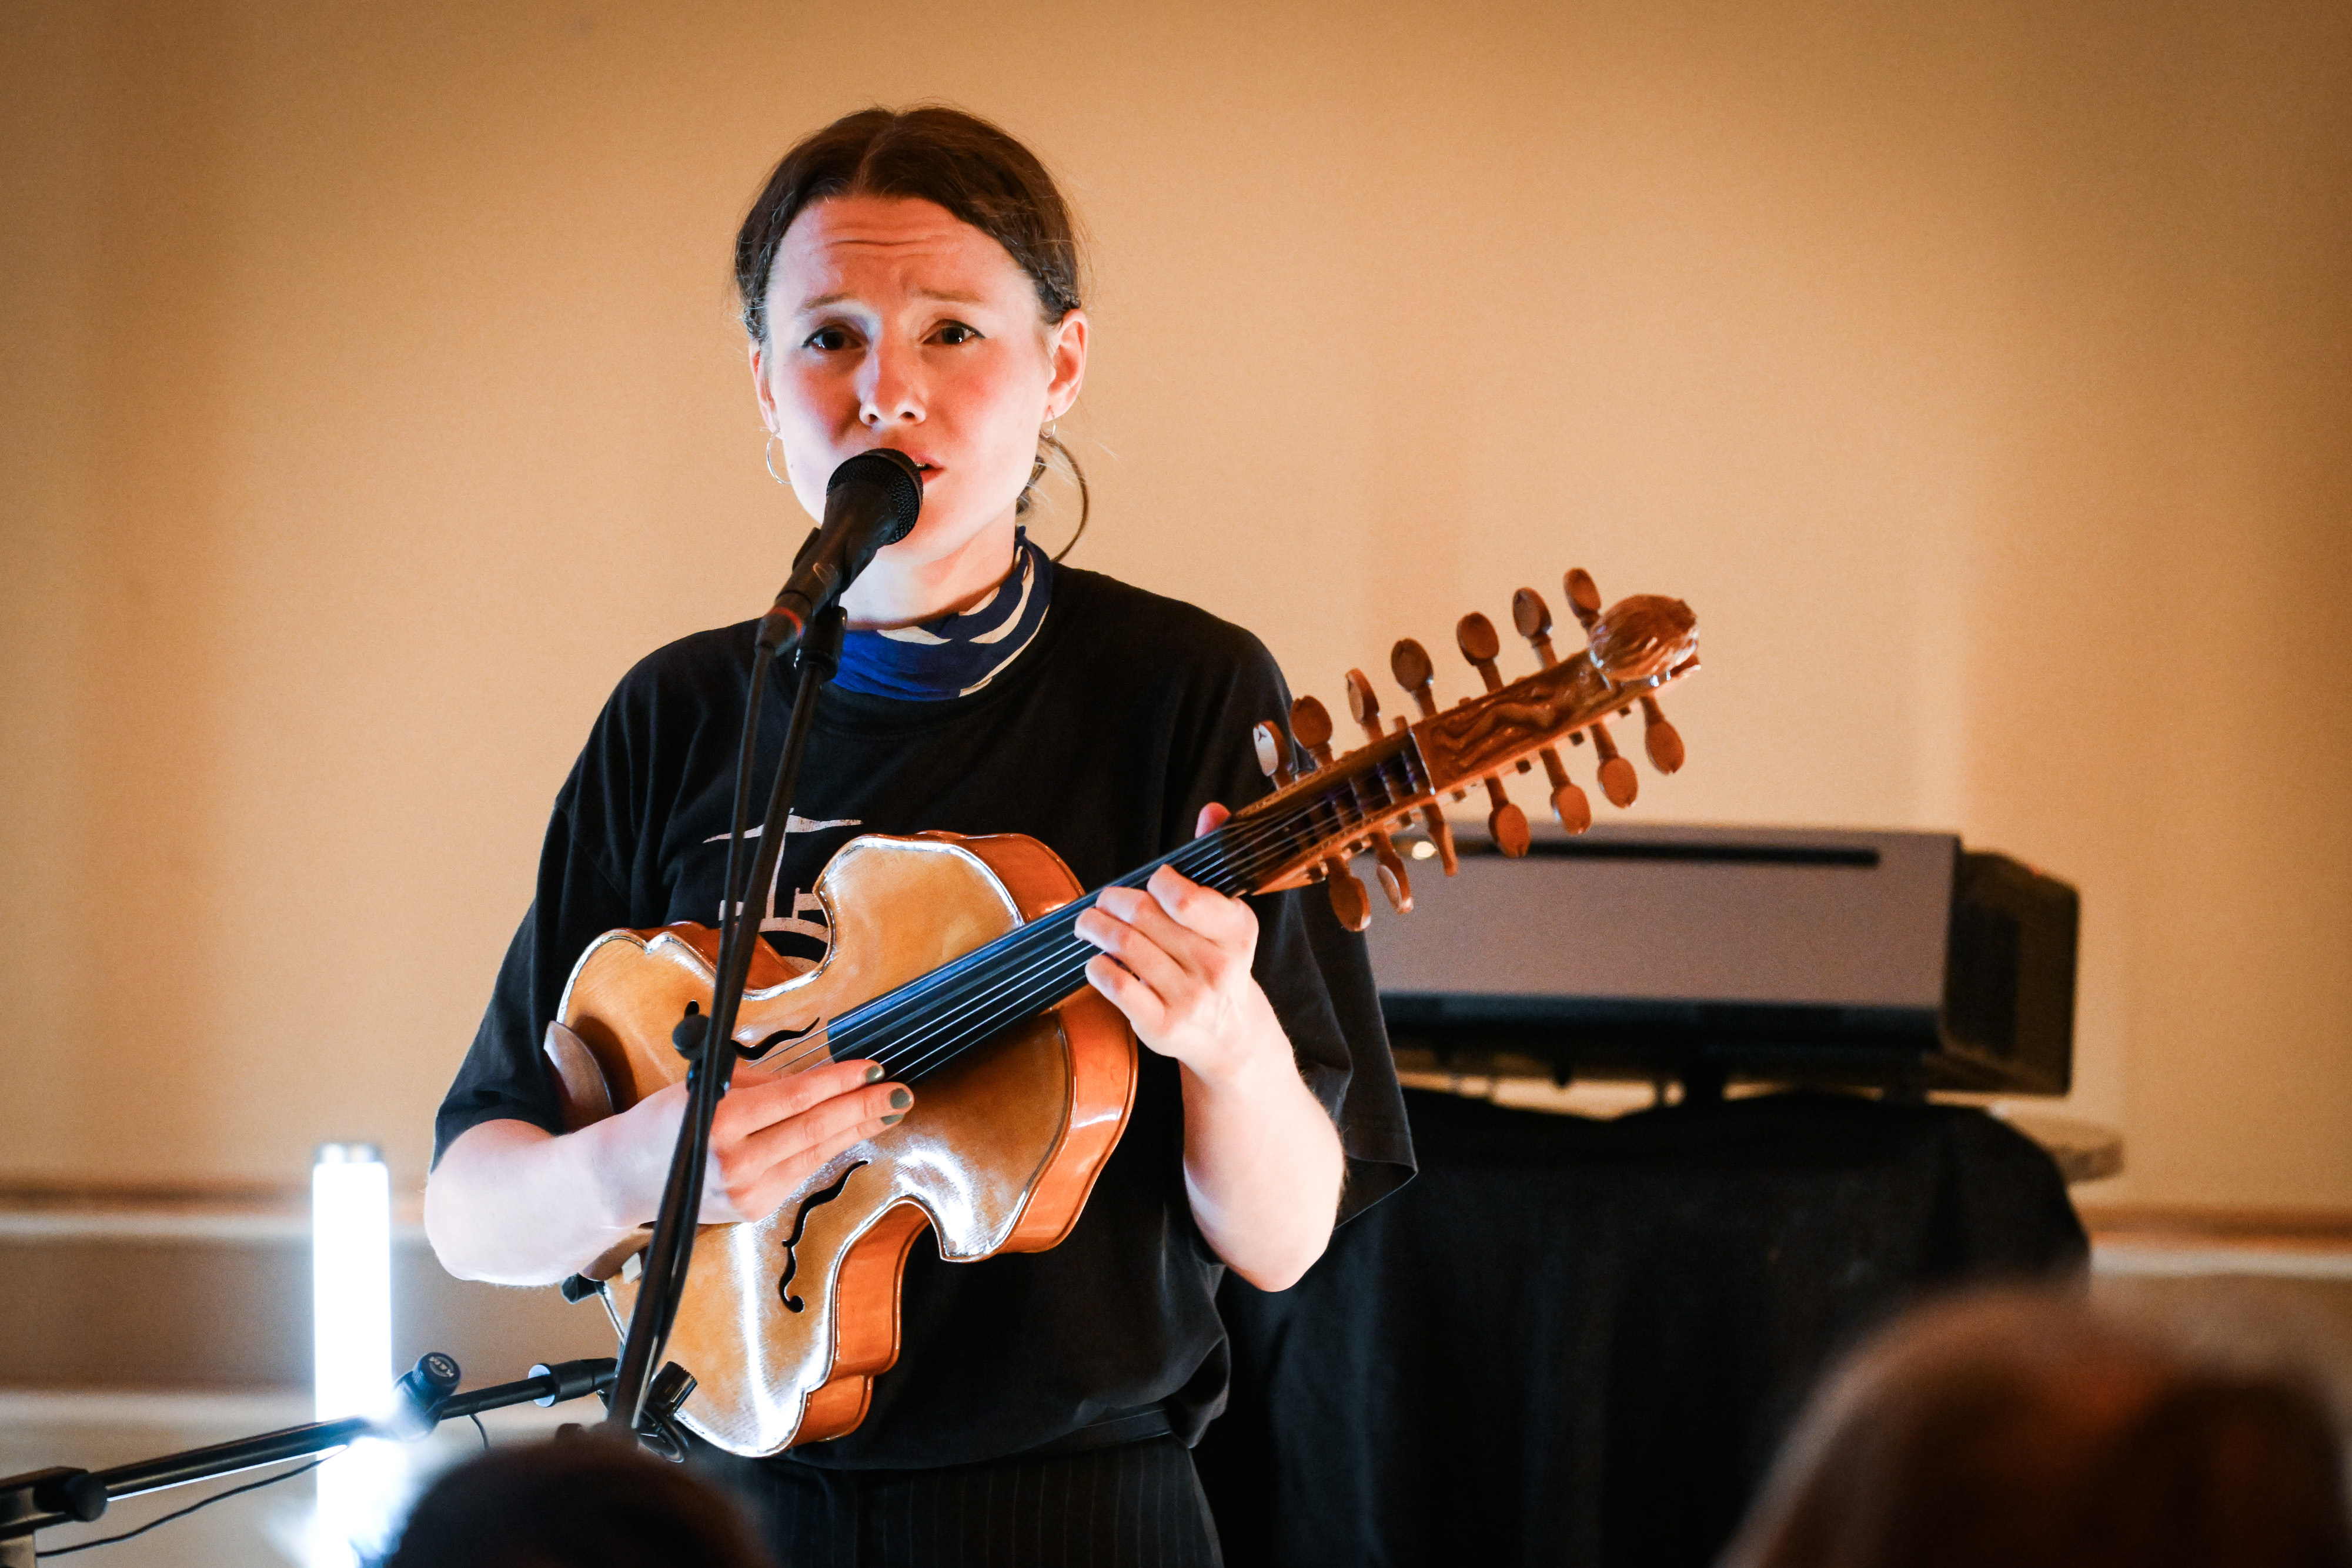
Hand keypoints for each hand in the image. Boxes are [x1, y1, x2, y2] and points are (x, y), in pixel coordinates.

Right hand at [594, 1055, 910, 1228]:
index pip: (795, 1098)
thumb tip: (817, 1080)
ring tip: (888, 1109)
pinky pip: (800, 1171)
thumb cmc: (664, 1122)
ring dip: (856, 1130)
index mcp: (720, 1122)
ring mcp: (746, 1192)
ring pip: (814, 1154)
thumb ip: (761, 1084)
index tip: (871, 1067)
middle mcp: (735, 1162)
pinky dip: (827, 1149)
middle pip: (815, 1130)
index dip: (838, 1082)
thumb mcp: (705, 1086)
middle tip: (899, 1092)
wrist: (625, 1177)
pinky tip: (850, 1132)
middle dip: (862, 1109)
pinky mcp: (754, 1209)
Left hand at [1075, 803, 1287, 1082]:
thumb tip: (1212, 810)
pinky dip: (1097, 967)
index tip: (1151, 884)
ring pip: (1124, 946)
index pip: (1184, 897)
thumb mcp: (1226, 917)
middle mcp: (1217, 966)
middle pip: (1144, 916)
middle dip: (1113, 901)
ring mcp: (1189, 998)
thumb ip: (1213, 862)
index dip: (1157, 884)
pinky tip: (1097, 960)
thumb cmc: (1217, 962)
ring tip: (1088, 922)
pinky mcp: (1161, 1025)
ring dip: (1096, 927)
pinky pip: (1115, 984)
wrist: (1228, 1035)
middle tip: (1103, 901)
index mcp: (1236, 931)